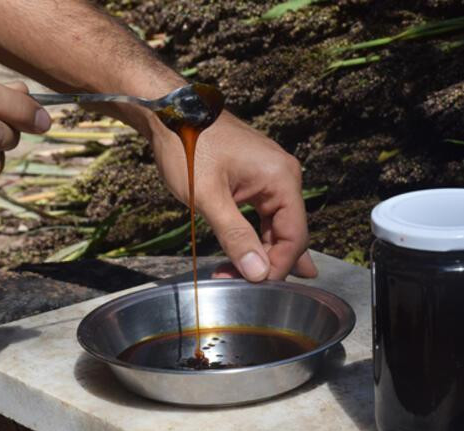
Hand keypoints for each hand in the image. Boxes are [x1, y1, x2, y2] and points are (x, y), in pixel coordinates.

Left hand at [149, 110, 317, 281]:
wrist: (168, 111)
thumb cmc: (186, 144)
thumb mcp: (208, 196)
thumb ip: (235, 236)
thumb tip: (259, 272)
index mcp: (281, 178)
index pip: (295, 236)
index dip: (278, 266)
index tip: (253, 286)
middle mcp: (284, 176)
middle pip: (289, 233)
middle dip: (267, 261)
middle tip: (240, 284)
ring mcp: (271, 175)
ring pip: (276, 226)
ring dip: (259, 251)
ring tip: (238, 274)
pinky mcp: (257, 177)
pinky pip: (265, 214)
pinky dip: (254, 235)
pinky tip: (250, 254)